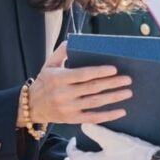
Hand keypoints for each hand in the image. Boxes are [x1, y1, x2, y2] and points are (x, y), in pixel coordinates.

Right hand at [18, 42, 132, 125]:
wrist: (31, 106)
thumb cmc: (45, 82)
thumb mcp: (49, 64)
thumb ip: (62, 52)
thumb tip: (74, 40)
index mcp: (58, 78)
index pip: (82, 74)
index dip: (99, 72)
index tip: (114, 69)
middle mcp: (63, 94)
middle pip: (92, 88)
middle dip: (112, 83)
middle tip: (127, 79)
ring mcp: (68, 108)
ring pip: (95, 102)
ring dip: (113, 97)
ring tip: (128, 92)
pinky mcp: (72, 119)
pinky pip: (92, 118)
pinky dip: (108, 115)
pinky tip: (121, 111)